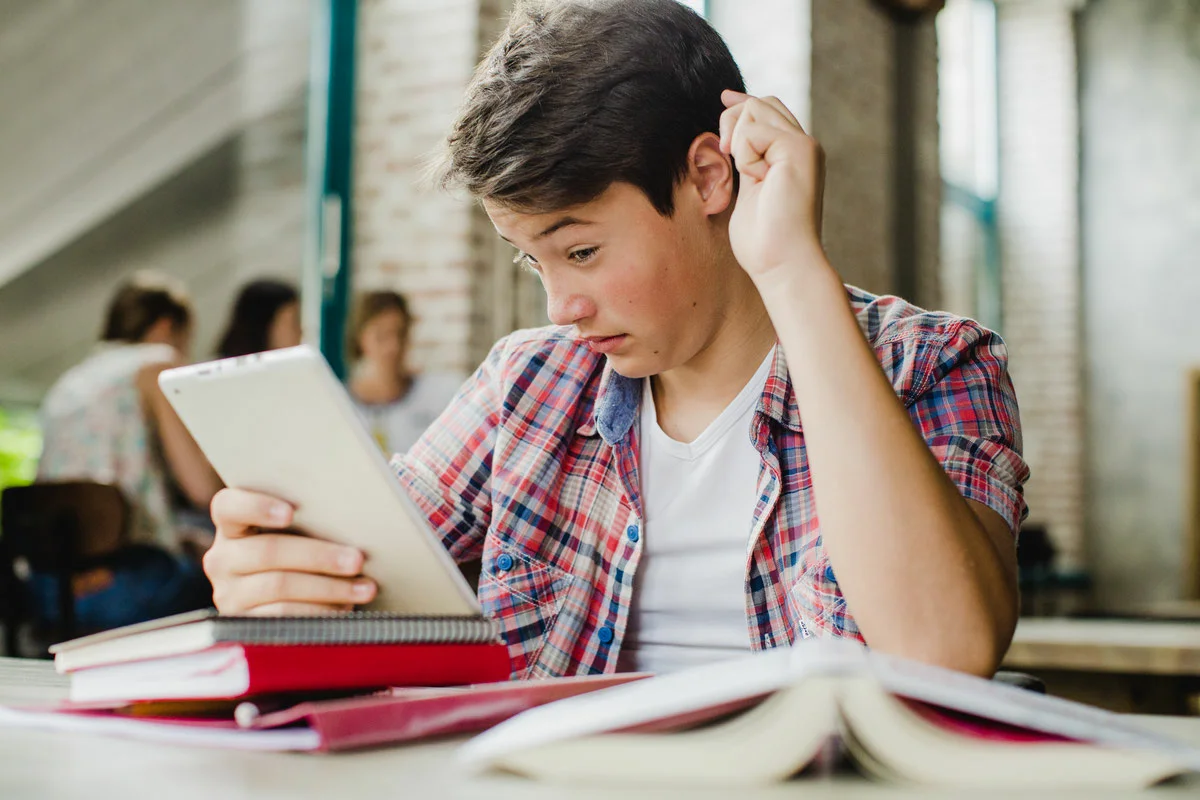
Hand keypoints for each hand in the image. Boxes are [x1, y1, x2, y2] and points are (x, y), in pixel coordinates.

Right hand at [204, 488, 376, 613]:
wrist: (295, 602)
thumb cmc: (304, 555)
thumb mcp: (300, 535)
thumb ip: (309, 521)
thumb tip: (352, 518)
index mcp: (233, 526)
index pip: (228, 507)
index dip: (256, 507)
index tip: (291, 513)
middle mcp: (223, 559)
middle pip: (268, 551)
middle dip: (318, 555)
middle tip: (356, 560)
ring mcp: (229, 594)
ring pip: (279, 585)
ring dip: (328, 587)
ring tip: (364, 588)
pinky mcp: (243, 625)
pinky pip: (283, 617)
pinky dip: (319, 612)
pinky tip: (346, 608)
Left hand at [719, 90, 827, 284]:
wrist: (782, 263)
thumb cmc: (763, 241)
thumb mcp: (750, 190)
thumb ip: (747, 161)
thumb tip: (731, 138)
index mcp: (794, 156)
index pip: (769, 111)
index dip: (743, 103)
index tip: (724, 98)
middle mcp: (804, 146)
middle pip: (761, 102)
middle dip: (732, 120)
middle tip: (725, 153)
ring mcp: (804, 146)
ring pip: (755, 109)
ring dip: (738, 142)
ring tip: (750, 176)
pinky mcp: (798, 149)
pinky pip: (752, 130)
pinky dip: (744, 154)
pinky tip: (756, 179)